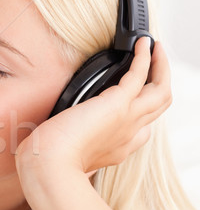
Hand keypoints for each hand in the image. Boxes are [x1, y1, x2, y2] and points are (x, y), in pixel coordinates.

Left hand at [16, 37, 171, 174]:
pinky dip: (144, 57)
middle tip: (155, 65)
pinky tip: (143, 44)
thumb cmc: (47, 161)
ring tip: (155, 50)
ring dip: (161, 68)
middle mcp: (127, 136)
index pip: (141, 132)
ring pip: (160, 92)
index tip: (135, 98)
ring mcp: (127, 120)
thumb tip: (48, 138)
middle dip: (159, 85)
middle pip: (157, 109)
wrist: (49, 165)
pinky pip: (140, 75)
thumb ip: (66, 144)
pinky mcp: (118, 105)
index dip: (142, 115)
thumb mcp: (63, 152)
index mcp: (114, 149)